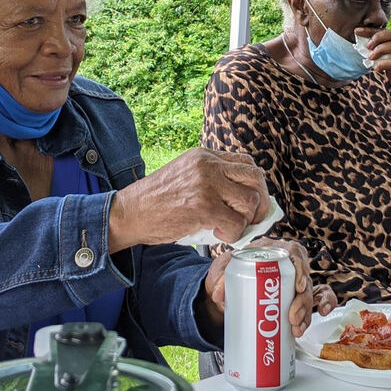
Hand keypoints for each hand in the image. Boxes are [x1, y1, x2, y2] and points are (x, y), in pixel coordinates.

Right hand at [108, 148, 268, 252]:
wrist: (129, 212)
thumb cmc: (156, 201)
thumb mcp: (186, 176)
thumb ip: (211, 179)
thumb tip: (244, 200)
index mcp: (205, 155)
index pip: (246, 163)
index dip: (256, 185)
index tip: (253, 203)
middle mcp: (209, 165)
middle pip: (255, 178)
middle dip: (261, 202)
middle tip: (252, 220)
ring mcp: (207, 184)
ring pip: (250, 201)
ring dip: (245, 220)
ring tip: (229, 228)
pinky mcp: (204, 207)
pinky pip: (236, 223)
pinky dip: (233, 235)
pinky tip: (219, 235)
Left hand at [202, 239, 334, 337]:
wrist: (226, 288)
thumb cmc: (228, 273)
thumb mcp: (221, 271)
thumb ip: (219, 279)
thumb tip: (219, 294)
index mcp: (271, 251)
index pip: (293, 251)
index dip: (300, 267)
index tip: (298, 286)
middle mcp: (285, 265)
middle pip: (304, 278)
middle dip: (302, 301)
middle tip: (292, 318)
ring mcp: (291, 281)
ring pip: (309, 294)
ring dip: (306, 313)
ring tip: (296, 329)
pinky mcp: (293, 296)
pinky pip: (313, 301)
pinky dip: (320, 309)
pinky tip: (309, 324)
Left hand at [357, 26, 390, 99]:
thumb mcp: (389, 57)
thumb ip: (381, 49)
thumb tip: (361, 43)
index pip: (389, 30)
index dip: (372, 30)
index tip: (357, 31)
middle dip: (379, 37)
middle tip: (368, 46)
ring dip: (381, 49)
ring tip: (370, 57)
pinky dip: (384, 64)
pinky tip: (376, 68)